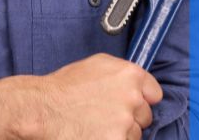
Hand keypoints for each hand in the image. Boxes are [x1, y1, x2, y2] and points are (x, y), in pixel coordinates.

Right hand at [37, 53, 162, 139]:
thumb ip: (122, 72)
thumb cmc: (65, 87)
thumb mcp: (96, 64)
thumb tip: (139, 84)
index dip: (142, 98)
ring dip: (121, 132)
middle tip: (106, 114)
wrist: (44, 109)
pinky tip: (94, 134)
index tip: (130, 103)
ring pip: (134, 134)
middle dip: (130, 116)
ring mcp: (125, 124)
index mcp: (130, 75)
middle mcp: (132, 98)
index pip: (154, 93)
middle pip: (145, 115)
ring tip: (96, 124)